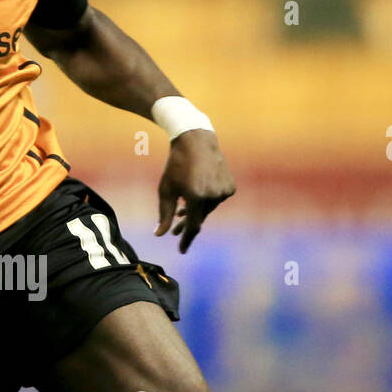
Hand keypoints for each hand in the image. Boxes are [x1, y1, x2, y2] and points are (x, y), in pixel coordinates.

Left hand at [155, 130, 235, 253]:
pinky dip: (207, 201)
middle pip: (199, 218)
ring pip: (208, 209)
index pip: (192, 226)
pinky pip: (216, 200)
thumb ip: (164, 214)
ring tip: (183, 207)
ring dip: (196, 210)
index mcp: (196, 196)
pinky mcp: (230, 187)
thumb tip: (160, 234)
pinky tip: (198, 193)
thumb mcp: (166, 189)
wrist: (196, 141)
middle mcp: (213, 195)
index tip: (181, 250)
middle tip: (175, 230)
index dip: (186, 240)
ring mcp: (224, 191)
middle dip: (186, 224)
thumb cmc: (176, 165)